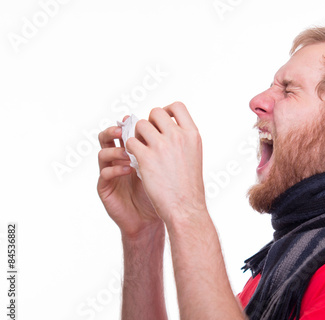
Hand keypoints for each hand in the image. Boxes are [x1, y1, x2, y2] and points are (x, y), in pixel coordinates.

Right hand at [97, 116, 163, 239]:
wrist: (156, 217)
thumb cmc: (163, 190)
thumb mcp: (165, 165)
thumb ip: (163, 147)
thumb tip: (173, 124)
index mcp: (131, 151)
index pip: (124, 130)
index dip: (129, 123)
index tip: (140, 120)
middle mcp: (117, 159)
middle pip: (107, 137)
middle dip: (115, 131)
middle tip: (124, 131)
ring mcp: (109, 173)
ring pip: (102, 153)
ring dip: (116, 151)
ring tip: (130, 153)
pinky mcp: (105, 189)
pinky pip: (103, 174)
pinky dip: (115, 169)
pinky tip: (129, 170)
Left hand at [126, 102, 206, 224]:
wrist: (185, 208)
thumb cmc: (189, 187)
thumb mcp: (194, 156)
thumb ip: (183, 139)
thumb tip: (167, 127)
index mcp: (193, 135)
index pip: (177, 106)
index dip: (166, 110)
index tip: (161, 122)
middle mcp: (178, 136)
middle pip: (155, 112)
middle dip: (149, 123)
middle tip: (148, 139)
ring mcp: (162, 145)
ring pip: (140, 126)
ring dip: (137, 136)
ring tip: (141, 151)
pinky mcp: (146, 157)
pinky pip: (130, 142)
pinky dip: (130, 150)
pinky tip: (135, 161)